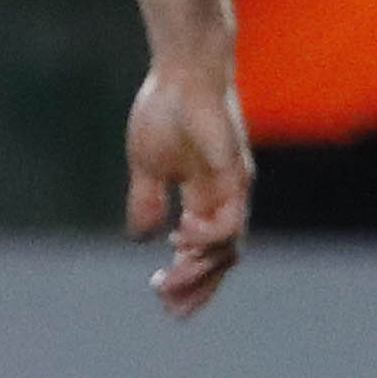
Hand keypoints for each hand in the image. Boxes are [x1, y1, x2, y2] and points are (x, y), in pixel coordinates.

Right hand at [126, 54, 249, 316]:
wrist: (182, 72)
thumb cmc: (165, 110)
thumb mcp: (146, 167)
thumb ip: (146, 202)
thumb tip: (141, 239)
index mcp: (205, 198)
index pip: (205, 251)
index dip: (188, 279)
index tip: (163, 300)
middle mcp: (225, 198)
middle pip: (222, 258)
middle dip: (197, 287)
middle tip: (167, 305)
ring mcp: (233, 188)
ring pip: (228, 247)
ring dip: (198, 270)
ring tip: (166, 280)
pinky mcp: (235, 174)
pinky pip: (229, 222)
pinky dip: (207, 238)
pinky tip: (179, 237)